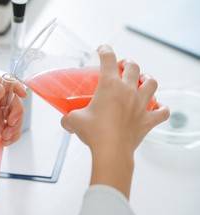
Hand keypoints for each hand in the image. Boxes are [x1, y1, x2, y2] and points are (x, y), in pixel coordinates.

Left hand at [0, 77, 26, 168]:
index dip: (14, 87)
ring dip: (14, 127)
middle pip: (13, 101)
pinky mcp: (0, 130)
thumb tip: (0, 88)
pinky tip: (3, 141)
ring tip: (4, 137)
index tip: (22, 95)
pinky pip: (14, 130)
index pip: (2, 84)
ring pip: (16, 116)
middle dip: (16, 113)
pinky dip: (13, 136)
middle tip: (10, 123)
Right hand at [61, 45, 169, 197]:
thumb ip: (68, 118)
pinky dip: (161, 109)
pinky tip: (158, 108)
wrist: (110, 151)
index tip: (102, 49)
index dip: (105, 50)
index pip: (108, 59)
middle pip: (133, 67)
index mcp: (109, 86)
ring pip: (151, 83)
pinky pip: (162, 112)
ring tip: (142, 80)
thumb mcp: (74, 121)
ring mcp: (140, 105)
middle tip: (122, 66)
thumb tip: (65, 121)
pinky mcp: (148, 120)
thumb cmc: (93, 133)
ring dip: (147, 79)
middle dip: (128, 63)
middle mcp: (128, 90)